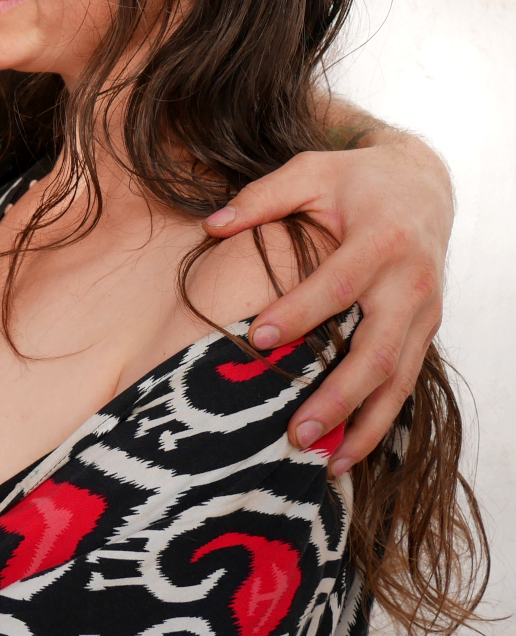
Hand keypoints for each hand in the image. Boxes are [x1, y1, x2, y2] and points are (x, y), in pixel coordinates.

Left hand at [204, 136, 450, 475]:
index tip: (257, 340)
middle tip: (295, 431)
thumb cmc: (355, 179)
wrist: (424, 184)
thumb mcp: (309, 172)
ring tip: (326, 462)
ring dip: (363, 425)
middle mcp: (410, 283)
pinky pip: (405, 382)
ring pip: (398, 379)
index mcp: (381, 241)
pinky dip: (381, 420)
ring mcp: (425, 312)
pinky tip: (349, 451)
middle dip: (337, 397)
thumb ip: (260, 198)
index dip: (299, 314)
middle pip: (377, 350)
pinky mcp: (427, 330)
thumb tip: (208, 225)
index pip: (337, 285)